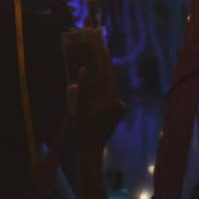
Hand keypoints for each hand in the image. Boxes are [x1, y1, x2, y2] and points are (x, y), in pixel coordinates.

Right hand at [62, 28, 123, 152]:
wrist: (90, 150)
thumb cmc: (84, 130)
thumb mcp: (80, 108)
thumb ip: (82, 88)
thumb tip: (84, 70)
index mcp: (111, 101)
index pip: (108, 76)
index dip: (105, 61)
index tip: (104, 48)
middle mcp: (118, 103)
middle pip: (110, 80)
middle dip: (105, 66)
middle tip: (102, 49)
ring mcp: (118, 108)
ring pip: (109, 88)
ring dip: (103, 76)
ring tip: (98, 61)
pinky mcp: (116, 112)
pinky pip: (108, 95)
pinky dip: (102, 88)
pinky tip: (96, 79)